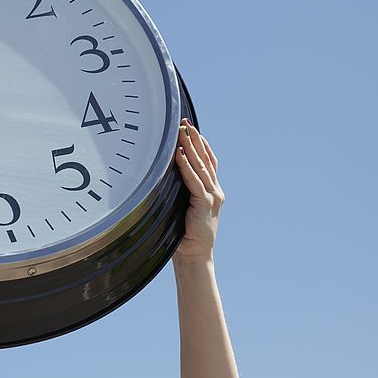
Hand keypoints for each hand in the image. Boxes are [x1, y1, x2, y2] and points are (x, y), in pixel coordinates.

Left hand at [173, 118, 224, 263]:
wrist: (195, 256)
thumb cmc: (184, 234)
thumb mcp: (183, 207)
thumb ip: (180, 192)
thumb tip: (162, 177)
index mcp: (211, 191)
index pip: (208, 162)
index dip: (201, 144)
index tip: (192, 128)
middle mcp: (215, 191)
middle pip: (204, 159)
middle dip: (195, 139)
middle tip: (185, 122)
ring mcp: (212, 197)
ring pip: (200, 166)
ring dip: (190, 147)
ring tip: (183, 131)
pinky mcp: (204, 204)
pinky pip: (193, 181)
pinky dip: (185, 166)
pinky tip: (178, 153)